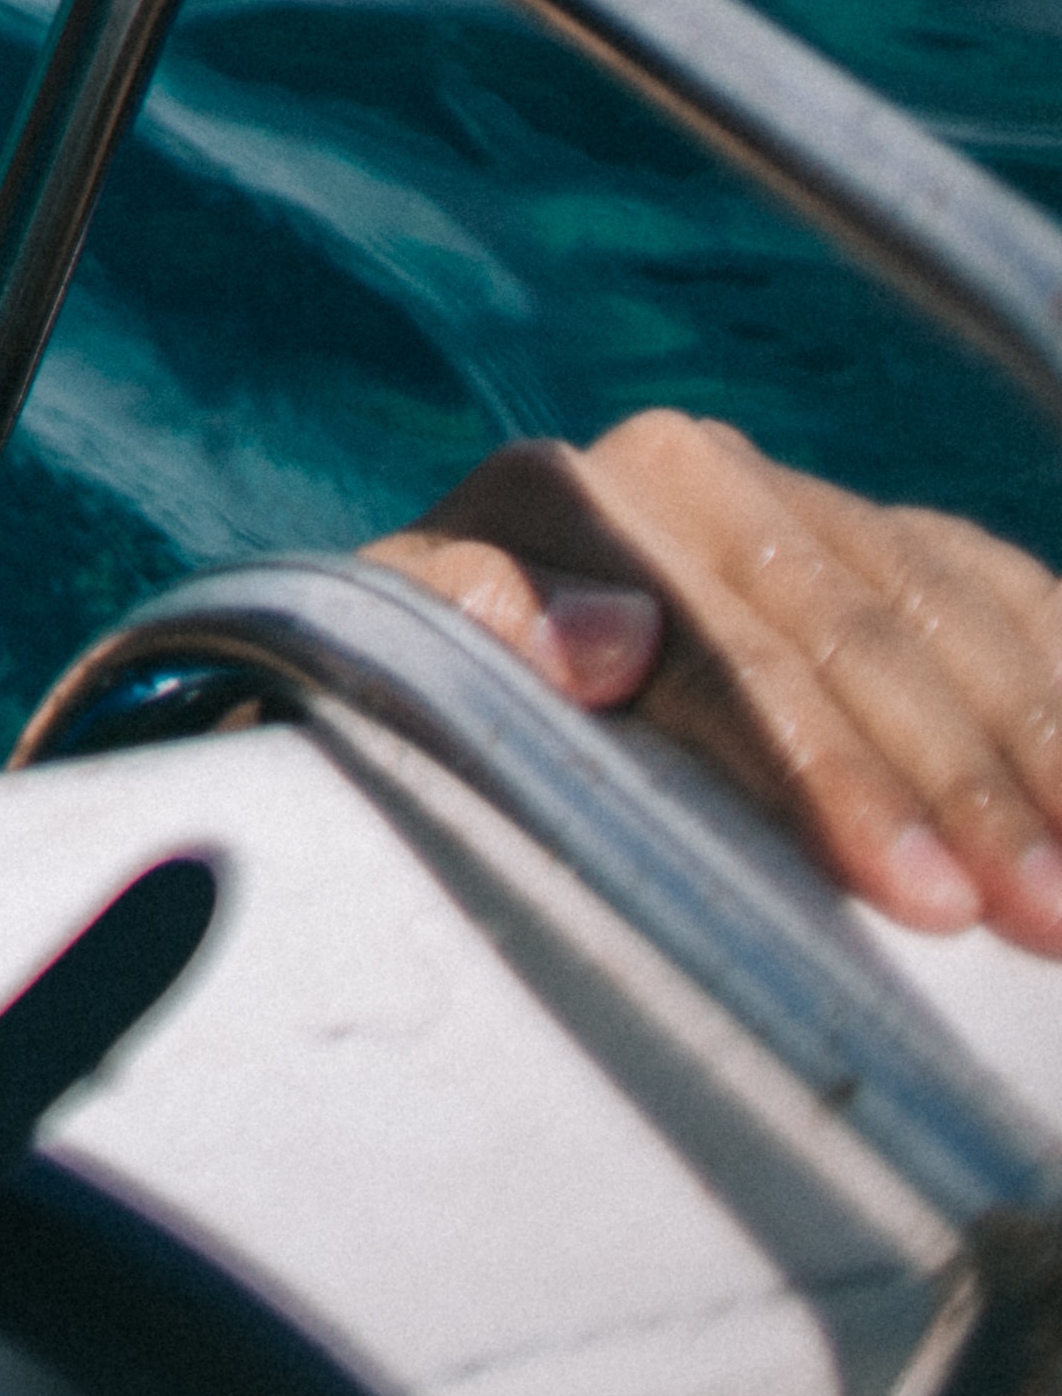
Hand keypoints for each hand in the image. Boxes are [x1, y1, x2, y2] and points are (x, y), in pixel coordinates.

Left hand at [375, 410, 1061, 954]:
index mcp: (577, 497)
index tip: (918, 901)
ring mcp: (810, 499)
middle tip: (1047, 924)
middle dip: (969, 789)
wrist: (464, 644)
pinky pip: (1018, 594)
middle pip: (865, 638)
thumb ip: (461, 627)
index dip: (836, 778)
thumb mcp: (400, 666)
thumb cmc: (429, 693)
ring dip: (1051, 753)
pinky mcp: (898, 537)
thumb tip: (603, 635)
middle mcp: (699, 471)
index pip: (735, 651)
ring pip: (963, 614)